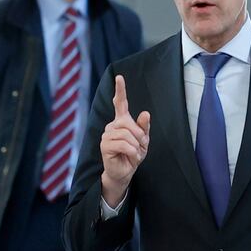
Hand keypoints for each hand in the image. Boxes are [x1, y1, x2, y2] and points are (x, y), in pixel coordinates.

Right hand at [99, 75, 150, 207]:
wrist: (125, 172)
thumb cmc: (133, 155)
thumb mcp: (143, 140)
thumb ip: (144, 127)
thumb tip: (145, 113)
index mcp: (121, 122)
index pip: (120, 103)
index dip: (120, 90)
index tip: (119, 77)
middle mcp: (112, 125)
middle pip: (128, 123)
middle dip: (139, 136)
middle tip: (140, 147)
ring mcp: (106, 135)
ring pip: (127, 134)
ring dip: (136, 146)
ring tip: (134, 154)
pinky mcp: (105, 145)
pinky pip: (123, 144)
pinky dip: (132, 152)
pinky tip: (130, 157)